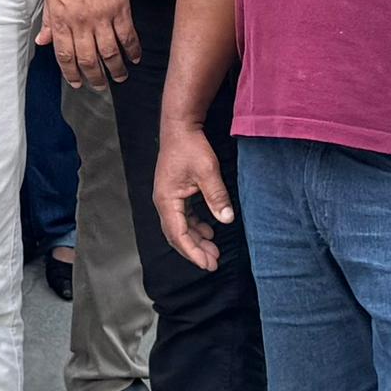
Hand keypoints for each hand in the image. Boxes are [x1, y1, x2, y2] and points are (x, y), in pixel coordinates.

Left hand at [39, 0, 136, 85]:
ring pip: (109, 53)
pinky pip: (127, 35)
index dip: (71, 74)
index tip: (77, 83)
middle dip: (94, 78)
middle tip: (100, 85)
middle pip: (88, 59)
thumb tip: (42, 41)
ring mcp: (101, 16)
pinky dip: (132, 49)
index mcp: (61, 19)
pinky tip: (134, 57)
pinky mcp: (120, 8)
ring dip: (115, 69)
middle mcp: (80, 22)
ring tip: (119, 77)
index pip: (65, 56)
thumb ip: (48, 21)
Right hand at [149, 121, 233, 271]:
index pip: (178, 235)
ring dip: (196, 240)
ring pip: (180, 227)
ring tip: (214, 250)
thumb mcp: (208, 172)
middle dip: (195, 250)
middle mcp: (164, 202)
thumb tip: (227, 220)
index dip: (193, 252)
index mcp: (167, 200)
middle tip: (213, 263)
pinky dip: (195, 226)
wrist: (180, 127)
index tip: (207, 264)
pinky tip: (208, 230)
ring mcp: (168, 197)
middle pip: (177, 235)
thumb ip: (217, 197)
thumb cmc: (190, 146)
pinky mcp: (175, 193)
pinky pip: (183, 217)